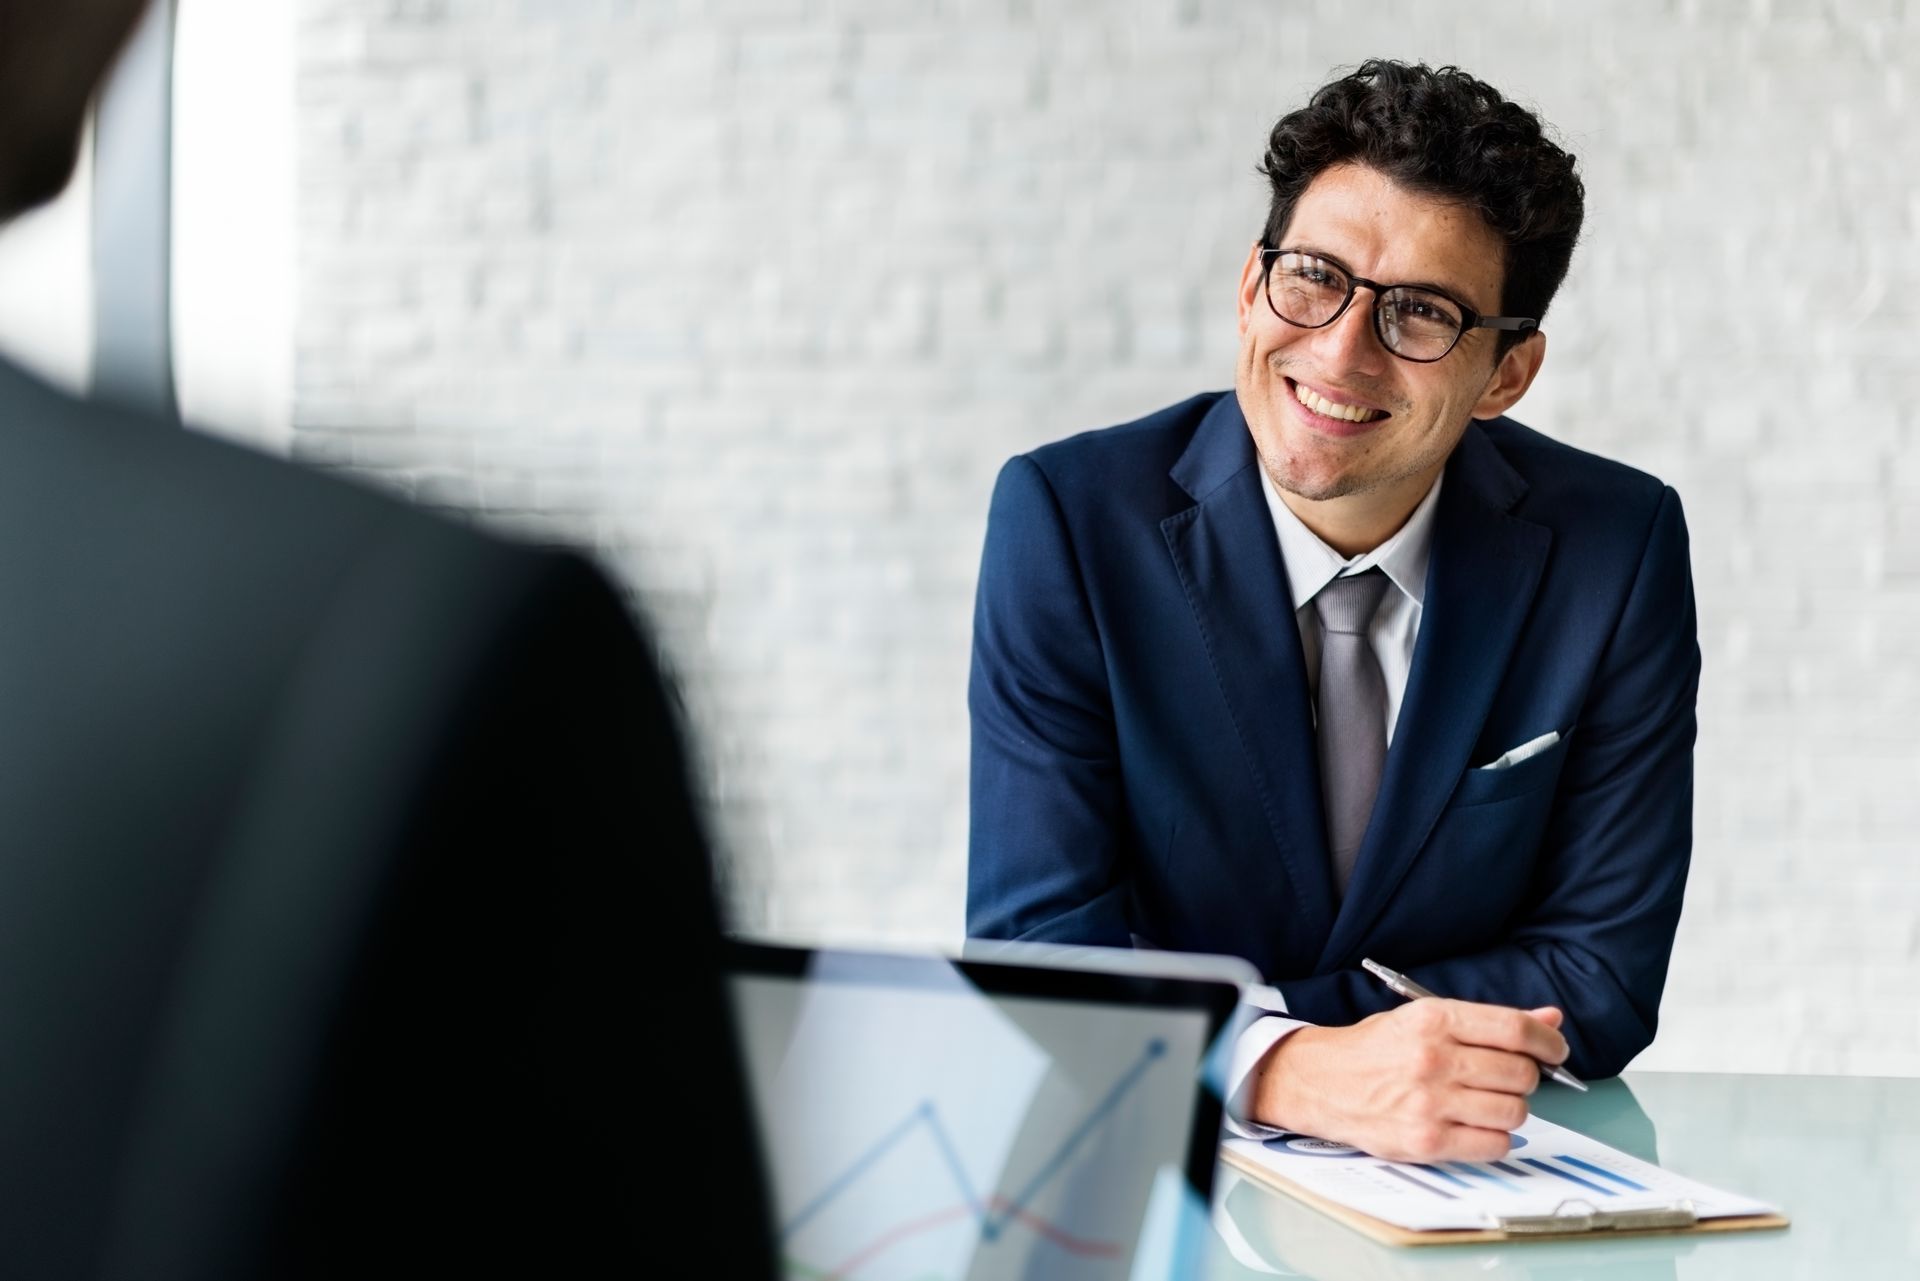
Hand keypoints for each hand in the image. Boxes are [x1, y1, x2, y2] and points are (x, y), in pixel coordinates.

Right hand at [1247, 999, 1568, 1162]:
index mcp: (1434, 1019)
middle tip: (1508, 1079)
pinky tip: (1475, 1127)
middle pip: (1520, 1073)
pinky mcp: (1426, 1139)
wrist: (1319, 1081)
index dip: (1547, 1041)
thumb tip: (1549, 1018)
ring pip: (1514, 1111)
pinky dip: (1495, 1139)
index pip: (1514, 1028)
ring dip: (1510, 1110)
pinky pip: (1493, 1145)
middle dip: (1525, 1078)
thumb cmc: (1374, 1050)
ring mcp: (1429, 1101)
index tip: (1555, 1050)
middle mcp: (1433, 1058)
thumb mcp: (1424, 1019)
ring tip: (1485, 1103)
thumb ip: (1488, 1022)